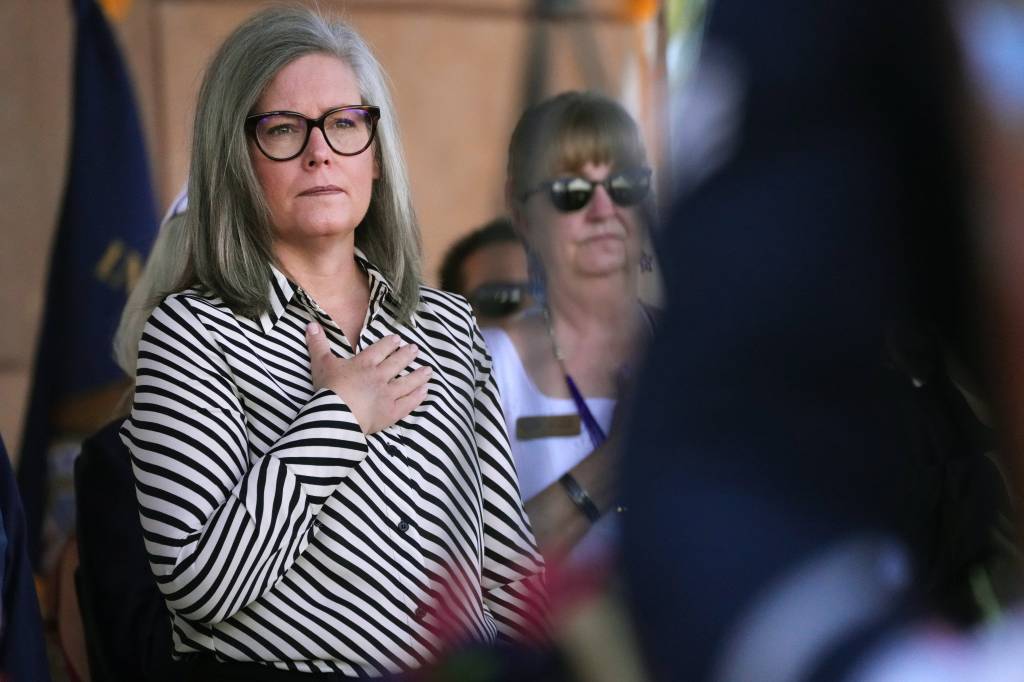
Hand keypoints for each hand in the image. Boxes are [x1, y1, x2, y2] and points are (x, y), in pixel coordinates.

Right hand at [305, 322, 430, 433]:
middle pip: (397, 363)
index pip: (380, 350)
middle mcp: (379, 377)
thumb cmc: (328, 388)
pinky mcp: (391, 412)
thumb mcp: (321, 363)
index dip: (389, 344)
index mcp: (364, 364)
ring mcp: (387, 394)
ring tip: (428, 370)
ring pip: (407, 382)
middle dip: (407, 355)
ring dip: (419, 375)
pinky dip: (418, 397)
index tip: (397, 339)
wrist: (336, 414)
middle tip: (415, 349)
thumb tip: (310, 324)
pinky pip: (408, 403)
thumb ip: (318, 344)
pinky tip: (425, 391)